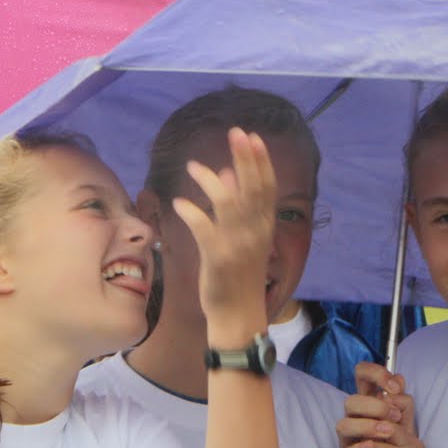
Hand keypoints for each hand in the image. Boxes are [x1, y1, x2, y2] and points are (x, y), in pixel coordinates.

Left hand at [171, 127, 274, 339]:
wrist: (239, 315)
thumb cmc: (239, 276)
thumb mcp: (244, 239)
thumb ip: (237, 207)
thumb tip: (228, 174)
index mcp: (264, 227)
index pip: (267, 187)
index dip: (261, 161)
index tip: (252, 137)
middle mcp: (255, 232)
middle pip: (253, 188)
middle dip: (245, 159)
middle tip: (236, 132)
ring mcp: (238, 245)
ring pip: (228, 204)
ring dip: (210, 181)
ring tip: (192, 166)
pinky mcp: (218, 258)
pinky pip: (203, 228)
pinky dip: (191, 212)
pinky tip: (180, 202)